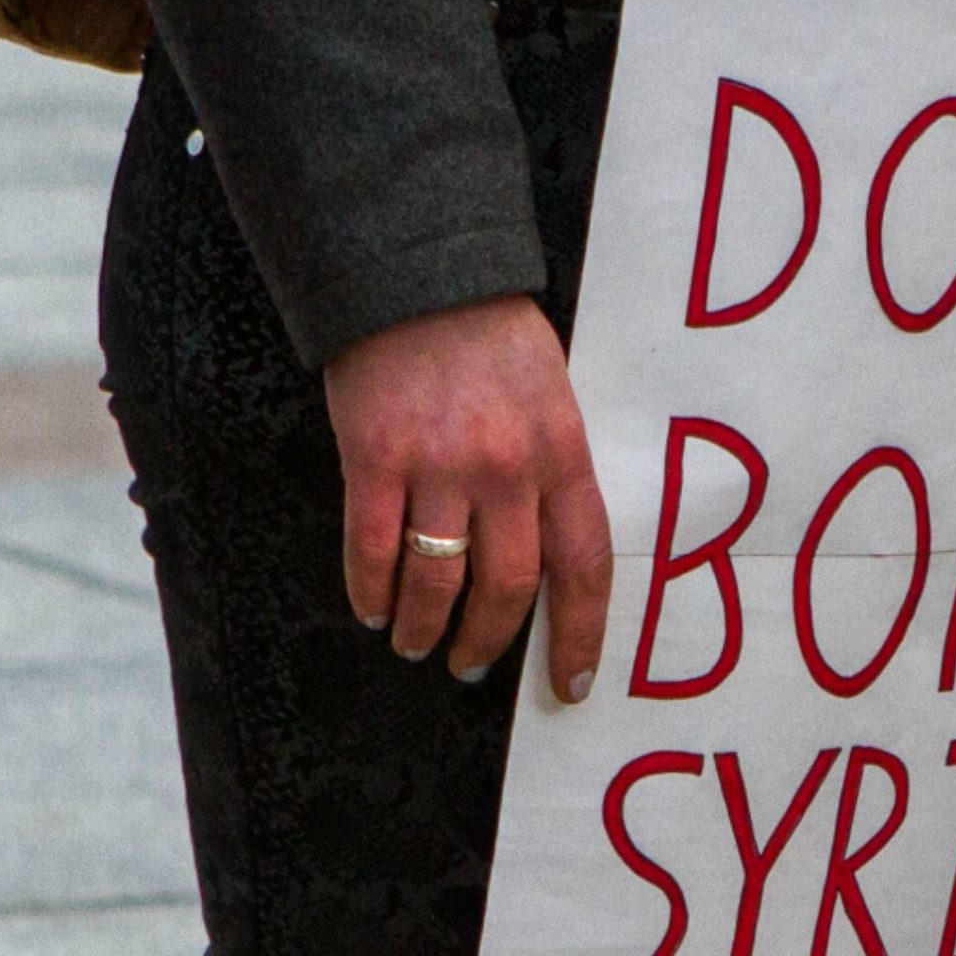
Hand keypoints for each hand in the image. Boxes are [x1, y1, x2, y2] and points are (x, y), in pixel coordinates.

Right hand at [322, 294, 610, 699]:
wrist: (414, 271)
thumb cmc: (489, 333)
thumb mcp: (551, 396)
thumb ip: (551, 468)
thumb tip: (545, 549)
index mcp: (562, 455)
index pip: (584, 567)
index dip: (579, 635)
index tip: (570, 683)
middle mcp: (507, 469)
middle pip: (508, 587)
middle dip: (490, 640)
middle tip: (471, 665)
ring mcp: (439, 466)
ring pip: (439, 579)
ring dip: (425, 625)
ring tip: (415, 644)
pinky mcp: (375, 457)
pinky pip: (374, 547)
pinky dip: (371, 589)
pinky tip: (372, 609)